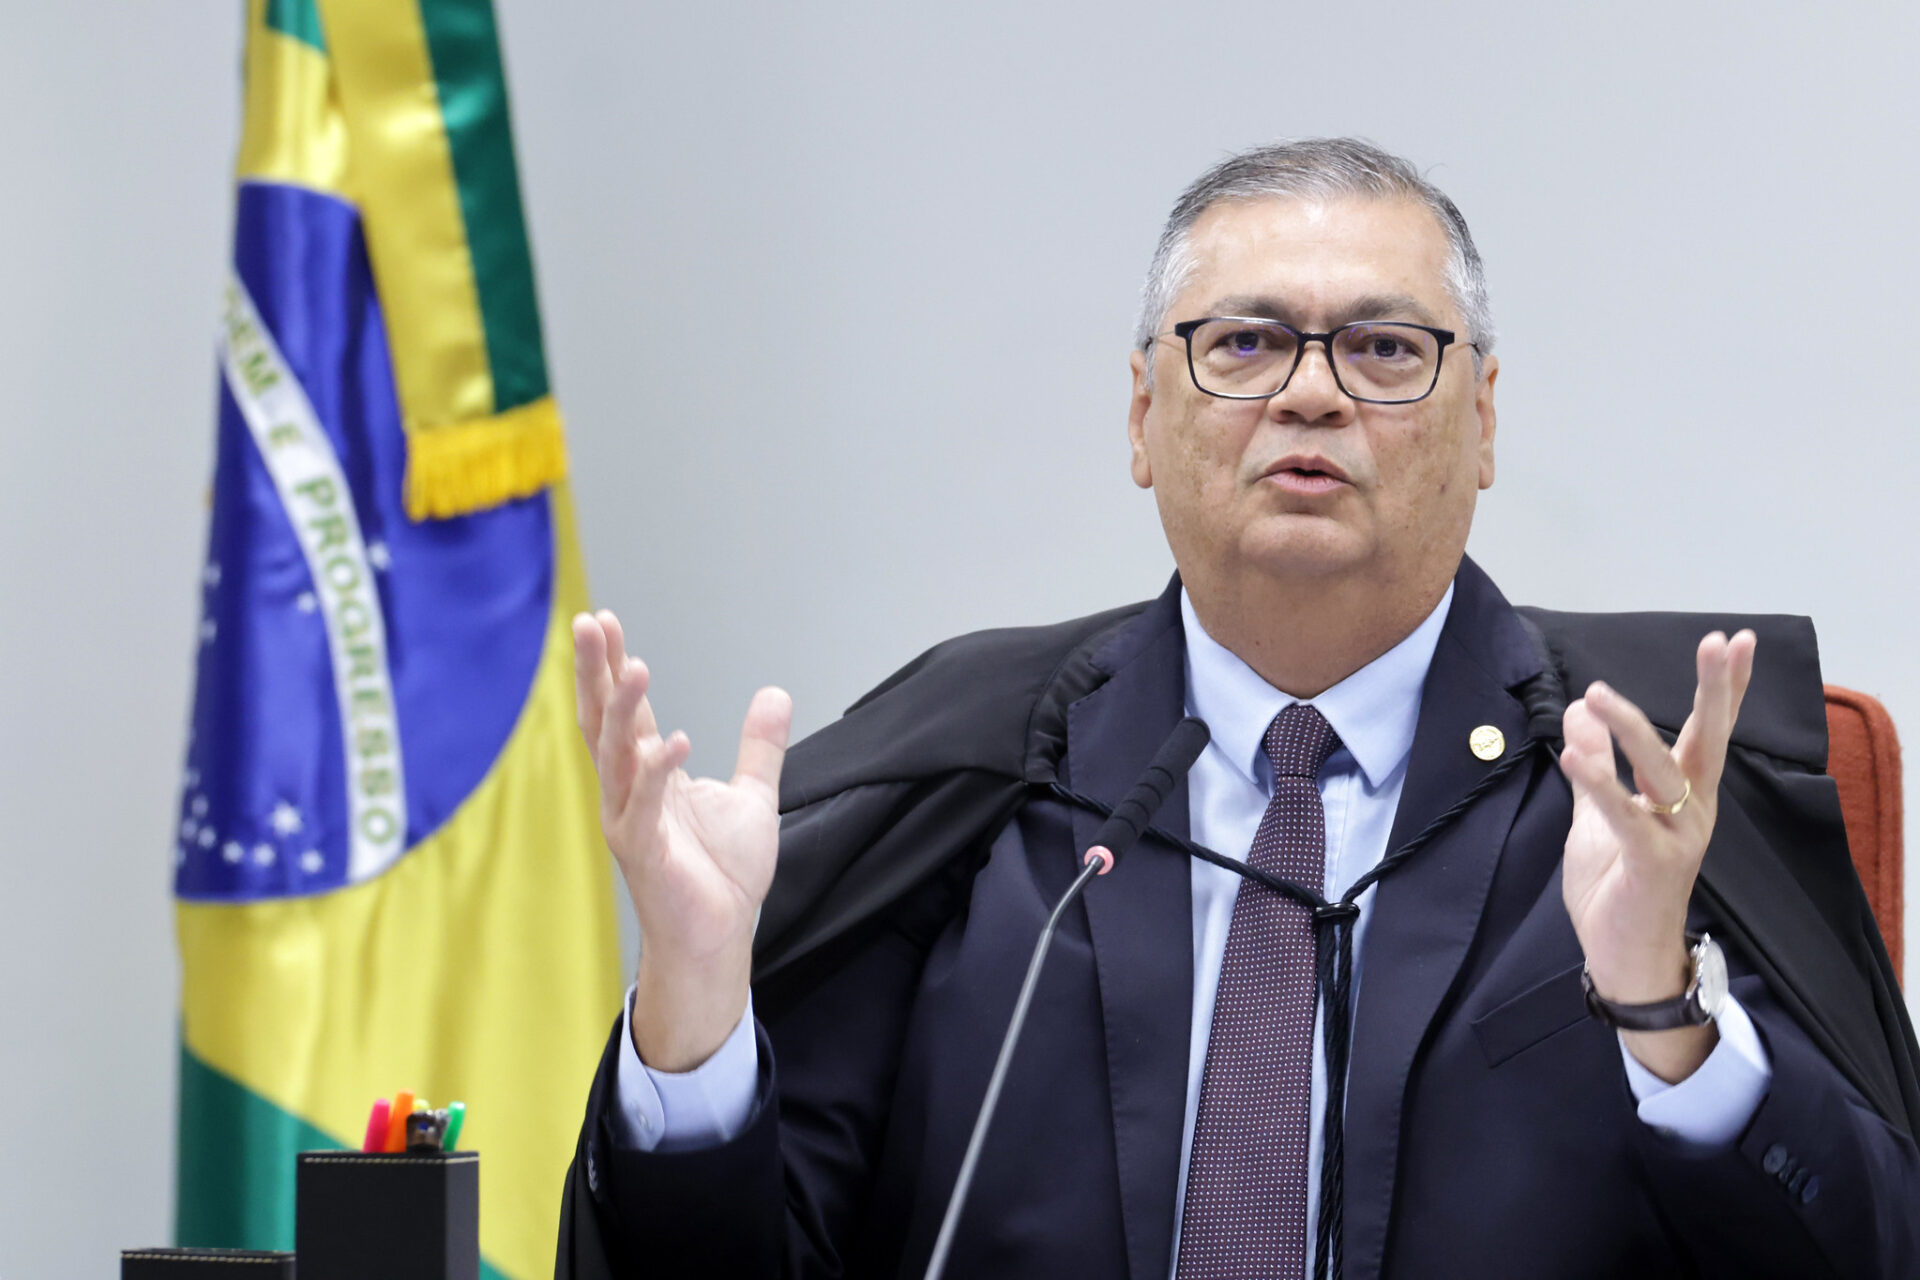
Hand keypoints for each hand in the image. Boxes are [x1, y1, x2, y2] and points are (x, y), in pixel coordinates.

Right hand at [573, 609, 792, 1070]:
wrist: (720, 936)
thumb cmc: (723, 875)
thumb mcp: (752, 795)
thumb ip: (760, 746)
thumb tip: (775, 693)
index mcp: (648, 774)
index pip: (622, 710)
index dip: (610, 666)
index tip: (603, 621)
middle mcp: (629, 791)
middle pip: (603, 720)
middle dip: (594, 672)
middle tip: (589, 623)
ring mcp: (631, 820)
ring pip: (617, 756)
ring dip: (624, 711)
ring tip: (633, 666)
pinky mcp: (645, 852)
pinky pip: (645, 806)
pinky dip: (658, 772)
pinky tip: (673, 741)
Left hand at [1558, 629, 1755, 1082]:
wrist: (1623, 957)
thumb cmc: (1617, 885)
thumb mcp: (1597, 814)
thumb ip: (1595, 762)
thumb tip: (1583, 706)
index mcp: (1682, 795)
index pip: (1708, 731)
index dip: (1723, 688)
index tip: (1734, 640)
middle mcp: (1691, 811)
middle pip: (1708, 741)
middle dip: (1714, 691)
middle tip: (1717, 641)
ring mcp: (1676, 838)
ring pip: (1662, 772)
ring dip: (1632, 731)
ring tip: (1600, 694)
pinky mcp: (1651, 864)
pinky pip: (1625, 818)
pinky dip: (1599, 785)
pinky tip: (1572, 755)